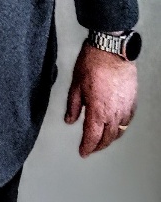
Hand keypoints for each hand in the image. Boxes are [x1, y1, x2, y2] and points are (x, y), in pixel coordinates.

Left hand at [64, 41, 136, 155]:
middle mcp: (113, 112)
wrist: (112, 49)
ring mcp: (125, 107)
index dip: (87, 147)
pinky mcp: (132, 100)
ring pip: (120, 131)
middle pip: (107, 138)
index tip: (83, 152)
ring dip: (111, 138)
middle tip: (91, 148)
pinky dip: (122, 126)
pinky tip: (117, 126)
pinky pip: (128, 120)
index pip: (92, 137)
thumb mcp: (76, 86)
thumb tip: (70, 120)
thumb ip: (73, 107)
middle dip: (98, 146)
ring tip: (103, 139)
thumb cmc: (93, 63)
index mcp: (97, 111)